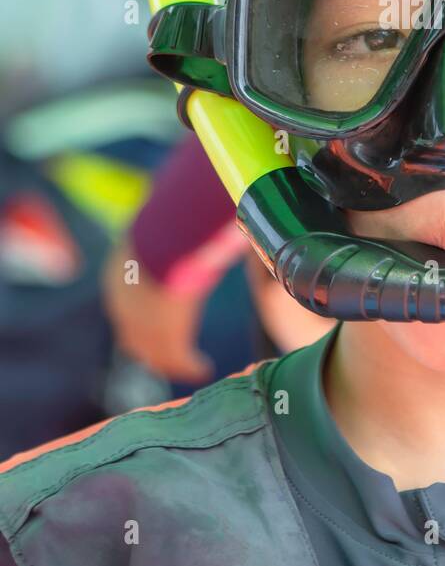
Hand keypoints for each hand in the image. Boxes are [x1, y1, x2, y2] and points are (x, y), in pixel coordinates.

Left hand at [101, 240, 214, 383]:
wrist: (164, 247)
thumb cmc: (164, 227)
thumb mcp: (158, 227)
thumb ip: (165, 226)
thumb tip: (171, 198)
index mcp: (117, 279)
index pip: (125, 306)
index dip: (142, 316)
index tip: (159, 319)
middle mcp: (123, 309)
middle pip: (134, 339)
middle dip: (151, 348)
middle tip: (171, 354)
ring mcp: (142, 329)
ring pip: (156, 355)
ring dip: (173, 362)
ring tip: (193, 367)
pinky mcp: (167, 341)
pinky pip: (181, 361)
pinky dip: (193, 367)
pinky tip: (205, 368)